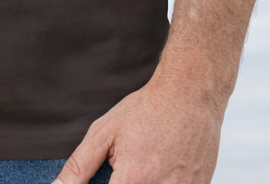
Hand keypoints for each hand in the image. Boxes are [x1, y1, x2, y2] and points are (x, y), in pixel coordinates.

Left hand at [54, 74, 223, 183]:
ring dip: (143, 182)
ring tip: (145, 164)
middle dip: (123, 183)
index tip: (108, 180)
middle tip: (125, 170)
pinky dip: (166, 181)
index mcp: (133, 180)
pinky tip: (163, 168)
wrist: (189, 94)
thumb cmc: (148, 109)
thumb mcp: (105, 131)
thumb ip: (80, 165)